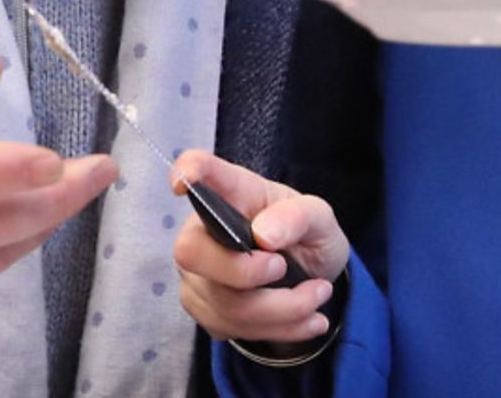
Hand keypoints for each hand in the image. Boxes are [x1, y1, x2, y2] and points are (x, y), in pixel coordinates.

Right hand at [170, 150, 346, 343]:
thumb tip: (264, 234)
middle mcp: (203, 230)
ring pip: (224, 304)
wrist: (312, 276)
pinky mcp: (205, 310)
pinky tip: (307, 318)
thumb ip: (298, 216)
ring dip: (283, 308)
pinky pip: (235, 328)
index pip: (201, 171)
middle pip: (191, 253)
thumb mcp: (319, 218)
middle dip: (243, 272)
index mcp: (233, 192)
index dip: (187, 172)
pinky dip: (280, 328)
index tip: (181, 182)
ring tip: (317, 296)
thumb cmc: (304, 234)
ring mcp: (198, 274)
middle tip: (282, 267)